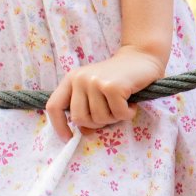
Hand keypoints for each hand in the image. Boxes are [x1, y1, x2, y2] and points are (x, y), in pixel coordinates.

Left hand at [46, 46, 167, 139]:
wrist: (142, 57)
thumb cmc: (119, 78)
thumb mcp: (96, 92)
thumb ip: (86, 110)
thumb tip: (84, 132)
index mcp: (71, 79)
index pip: (54, 106)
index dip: (59, 125)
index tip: (68, 138)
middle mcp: (79, 79)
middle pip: (79, 118)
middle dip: (97, 123)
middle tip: (110, 114)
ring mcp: (95, 82)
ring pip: (99, 118)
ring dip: (115, 118)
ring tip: (122, 106)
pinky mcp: (112, 86)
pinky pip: (118, 114)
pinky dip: (128, 114)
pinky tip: (132, 104)